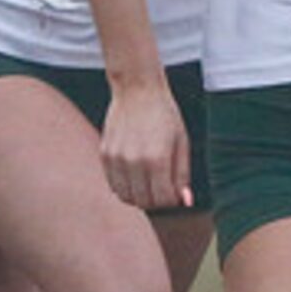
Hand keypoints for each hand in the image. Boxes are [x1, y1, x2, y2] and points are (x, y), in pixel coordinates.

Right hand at [99, 77, 194, 210]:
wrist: (137, 89)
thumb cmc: (165, 115)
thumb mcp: (182, 142)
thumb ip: (182, 175)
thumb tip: (186, 202)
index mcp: (157, 159)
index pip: (163, 199)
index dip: (172, 200)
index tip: (175, 191)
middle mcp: (134, 161)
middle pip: (143, 202)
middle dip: (156, 200)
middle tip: (162, 187)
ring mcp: (116, 158)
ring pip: (125, 197)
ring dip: (138, 196)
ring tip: (148, 182)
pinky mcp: (105, 154)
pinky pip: (113, 184)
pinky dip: (125, 186)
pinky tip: (135, 174)